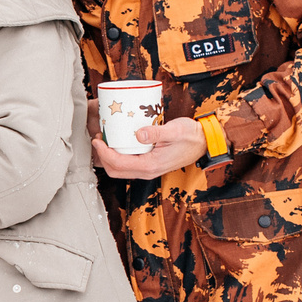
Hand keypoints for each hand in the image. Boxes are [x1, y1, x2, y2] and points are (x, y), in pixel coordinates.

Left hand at [92, 117, 208, 179]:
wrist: (204, 143)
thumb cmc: (190, 136)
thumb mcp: (174, 130)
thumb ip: (156, 132)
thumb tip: (138, 134)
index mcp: (150, 166)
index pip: (118, 164)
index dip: (104, 153)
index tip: (97, 139)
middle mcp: (147, 171)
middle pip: (115, 171)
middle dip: (102, 157)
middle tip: (98, 139)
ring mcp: (148, 169)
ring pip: (120, 169)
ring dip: (109, 157)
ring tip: (105, 139)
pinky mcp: (149, 164)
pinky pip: (128, 164)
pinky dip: (118, 156)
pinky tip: (117, 142)